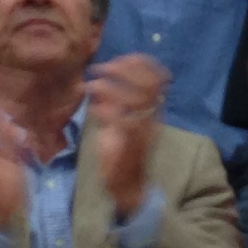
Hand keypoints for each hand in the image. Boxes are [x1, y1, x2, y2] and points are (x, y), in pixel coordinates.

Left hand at [85, 55, 166, 220]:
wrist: (127, 188)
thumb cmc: (121, 155)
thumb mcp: (117, 125)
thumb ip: (112, 105)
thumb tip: (99, 84)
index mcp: (152, 112)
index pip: (155, 78)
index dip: (139, 63)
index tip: (118, 58)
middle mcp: (152, 119)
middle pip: (147, 84)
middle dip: (122, 69)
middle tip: (100, 68)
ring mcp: (143, 131)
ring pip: (135, 99)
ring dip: (111, 87)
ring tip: (91, 86)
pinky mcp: (131, 145)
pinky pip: (122, 120)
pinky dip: (106, 110)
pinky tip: (94, 109)